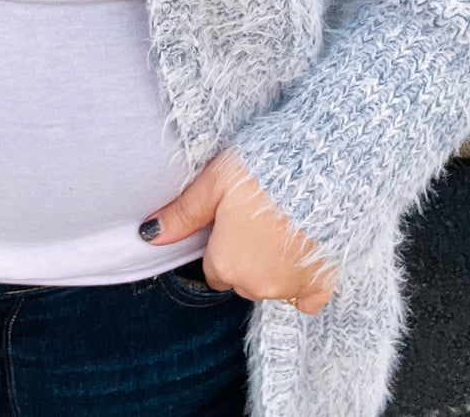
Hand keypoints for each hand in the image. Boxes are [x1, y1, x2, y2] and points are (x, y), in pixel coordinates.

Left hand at [138, 148, 338, 311]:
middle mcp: (256, 285)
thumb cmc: (262, 170)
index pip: (215, 270)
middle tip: (259, 218)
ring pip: (272, 286)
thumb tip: (148, 234)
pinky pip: (306, 298)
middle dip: (247, 256)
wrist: (321, 170)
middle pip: (243, 280)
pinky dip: (304, 282)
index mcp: (226, 264)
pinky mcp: (321, 283)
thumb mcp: (214, 183)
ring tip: (283, 226)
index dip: (223, 244)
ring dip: (274, 266)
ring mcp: (290, 287)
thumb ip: (182, 214)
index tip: (234, 221)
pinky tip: (303, 254)